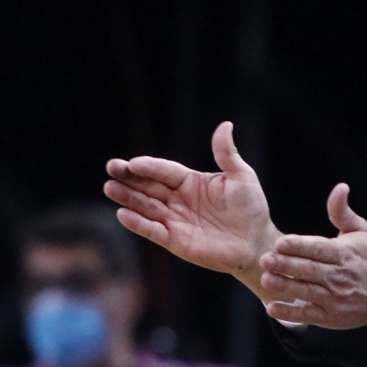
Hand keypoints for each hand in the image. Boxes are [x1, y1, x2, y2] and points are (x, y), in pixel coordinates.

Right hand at [103, 121, 280, 297]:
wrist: (256, 242)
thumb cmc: (251, 208)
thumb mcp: (241, 176)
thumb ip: (227, 153)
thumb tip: (225, 124)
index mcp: (191, 182)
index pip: (165, 170)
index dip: (150, 166)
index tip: (133, 162)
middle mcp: (179, 199)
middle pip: (149, 186)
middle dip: (129, 177)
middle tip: (111, 167)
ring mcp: (175, 220)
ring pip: (146, 206)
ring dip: (128, 198)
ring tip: (110, 187)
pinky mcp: (175, 241)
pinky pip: (153, 231)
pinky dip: (138, 223)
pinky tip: (123, 214)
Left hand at [258, 183, 366, 329]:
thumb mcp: (362, 232)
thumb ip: (343, 212)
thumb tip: (339, 187)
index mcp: (344, 253)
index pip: (319, 248)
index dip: (300, 245)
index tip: (280, 242)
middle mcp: (339, 276)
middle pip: (310, 270)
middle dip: (286, 264)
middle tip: (265, 259)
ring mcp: (335, 299)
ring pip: (307, 292)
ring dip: (285, 286)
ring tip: (266, 279)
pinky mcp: (331, 317)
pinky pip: (308, 315)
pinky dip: (291, 313)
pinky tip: (273, 308)